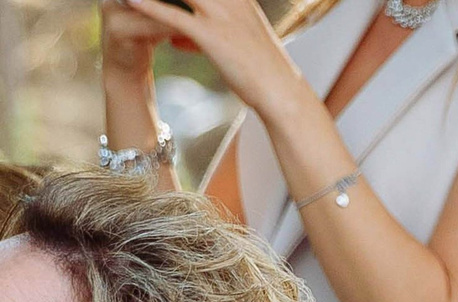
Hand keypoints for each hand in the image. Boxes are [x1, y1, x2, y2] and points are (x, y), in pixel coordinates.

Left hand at [116, 0, 303, 114]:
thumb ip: (202, 35)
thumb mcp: (234, 45)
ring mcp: (221, 16)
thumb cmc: (262, 72)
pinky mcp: (212, 35)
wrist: (282, 92)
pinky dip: (150, 6)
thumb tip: (177, 38)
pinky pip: (173, 16)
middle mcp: (231, 1)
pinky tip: (131, 2)